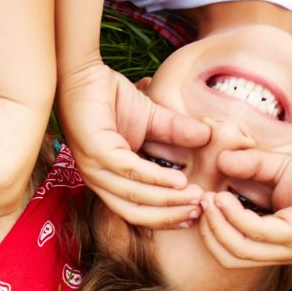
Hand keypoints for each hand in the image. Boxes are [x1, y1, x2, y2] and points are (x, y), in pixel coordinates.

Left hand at [56, 61, 209, 227]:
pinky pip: (129, 171)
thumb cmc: (111, 98)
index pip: (137, 210)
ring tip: (194, 197)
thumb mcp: (150, 119)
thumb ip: (175, 131)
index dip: (166, 217)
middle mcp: (99, 181)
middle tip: (198, 211)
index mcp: (109, 180)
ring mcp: (94, 168)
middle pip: (135, 212)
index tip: (195, 215)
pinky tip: (178, 180)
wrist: (84, 73)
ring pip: (134, 196)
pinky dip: (155, 178)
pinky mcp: (96, 151)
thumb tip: (207, 136)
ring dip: (167, 200)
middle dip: (169, 215)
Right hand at [198, 149, 291, 266]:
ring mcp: (289, 247)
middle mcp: (280, 251)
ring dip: (217, 225)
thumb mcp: (279, 169)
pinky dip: (234, 216)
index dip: (210, 230)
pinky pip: (256, 232)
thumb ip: (251, 166)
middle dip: (208, 231)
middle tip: (201, 201)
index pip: (230, 252)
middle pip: (229, 257)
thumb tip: (221, 160)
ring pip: (238, 250)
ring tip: (209, 199)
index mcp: (273, 243)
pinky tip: (224, 197)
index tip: (201, 201)